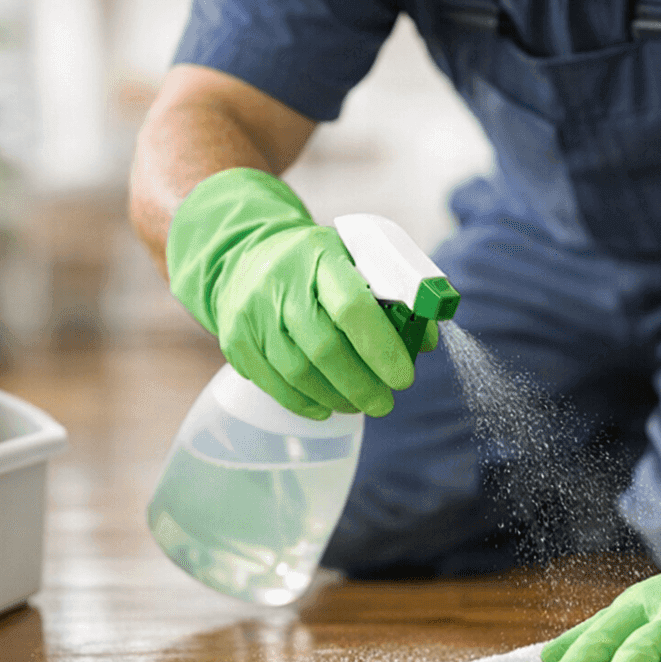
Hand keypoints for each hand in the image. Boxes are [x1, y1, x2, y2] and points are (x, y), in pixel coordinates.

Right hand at [166, 167, 426, 418]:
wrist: (245, 255)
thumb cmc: (314, 264)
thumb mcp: (354, 258)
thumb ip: (393, 294)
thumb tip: (424, 342)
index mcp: (320, 255)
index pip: (353, 307)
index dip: (381, 349)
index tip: (403, 378)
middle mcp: (281, 282)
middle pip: (324, 348)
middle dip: (362, 385)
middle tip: (385, 403)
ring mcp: (253, 312)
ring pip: (298, 372)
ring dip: (336, 397)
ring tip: (358, 404)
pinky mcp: (236, 339)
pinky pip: (274, 384)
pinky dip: (305, 403)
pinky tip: (326, 406)